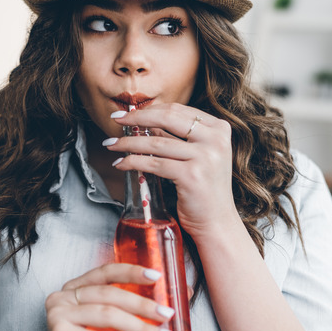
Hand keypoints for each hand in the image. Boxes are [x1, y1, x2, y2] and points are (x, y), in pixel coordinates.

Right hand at [45, 263, 178, 330]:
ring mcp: (58, 316)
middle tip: (168, 314)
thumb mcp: (121, 328)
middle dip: (143, 304)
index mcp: (74, 289)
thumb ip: (142, 310)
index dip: (131, 271)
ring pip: (109, 315)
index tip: (156, 276)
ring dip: (142, 328)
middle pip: (109, 294)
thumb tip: (184, 292)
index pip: (105, 273)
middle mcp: (61, 298)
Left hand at [107, 103, 241, 239]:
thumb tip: (144, 121)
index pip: (178, 110)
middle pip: (167, 118)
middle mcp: (215, 139)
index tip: (128, 113)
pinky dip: (133, 162)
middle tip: (115, 120)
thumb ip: (178, 137)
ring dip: (128, 143)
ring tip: (112, 145)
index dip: (149, 109)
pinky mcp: (192, 175)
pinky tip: (121, 164)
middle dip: (136, 118)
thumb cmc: (204, 188)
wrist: (217, 221)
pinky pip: (154, 163)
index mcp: (219, 128)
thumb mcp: (198, 154)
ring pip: (156, 142)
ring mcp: (205, 157)